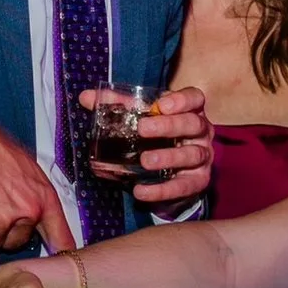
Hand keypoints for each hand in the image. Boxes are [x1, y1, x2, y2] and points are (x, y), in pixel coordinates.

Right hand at [0, 103, 74, 287]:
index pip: (62, 235)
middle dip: (10, 229)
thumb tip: (41, 209)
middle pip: (24, 241)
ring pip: (1, 246)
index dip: (64, 254)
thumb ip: (35, 189)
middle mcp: (27, 213)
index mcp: (43, 195)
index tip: (68, 271)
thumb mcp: (24, 162)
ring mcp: (1, 224)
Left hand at [83, 86, 213, 207]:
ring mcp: (202, 157)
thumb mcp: (140, 118)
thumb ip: (117, 106)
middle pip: (193, 124)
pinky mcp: (197, 182)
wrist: (172, 173)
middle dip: (169, 126)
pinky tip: (141, 191)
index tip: (161, 105)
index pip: (194, 98)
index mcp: (188, 111)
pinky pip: (184, 186)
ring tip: (145, 161)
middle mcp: (200, 132)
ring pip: (192, 154)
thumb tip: (85, 97)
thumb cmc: (157, 137)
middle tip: (143, 129)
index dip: (181, 100)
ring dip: (168, 157)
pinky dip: (162, 190)